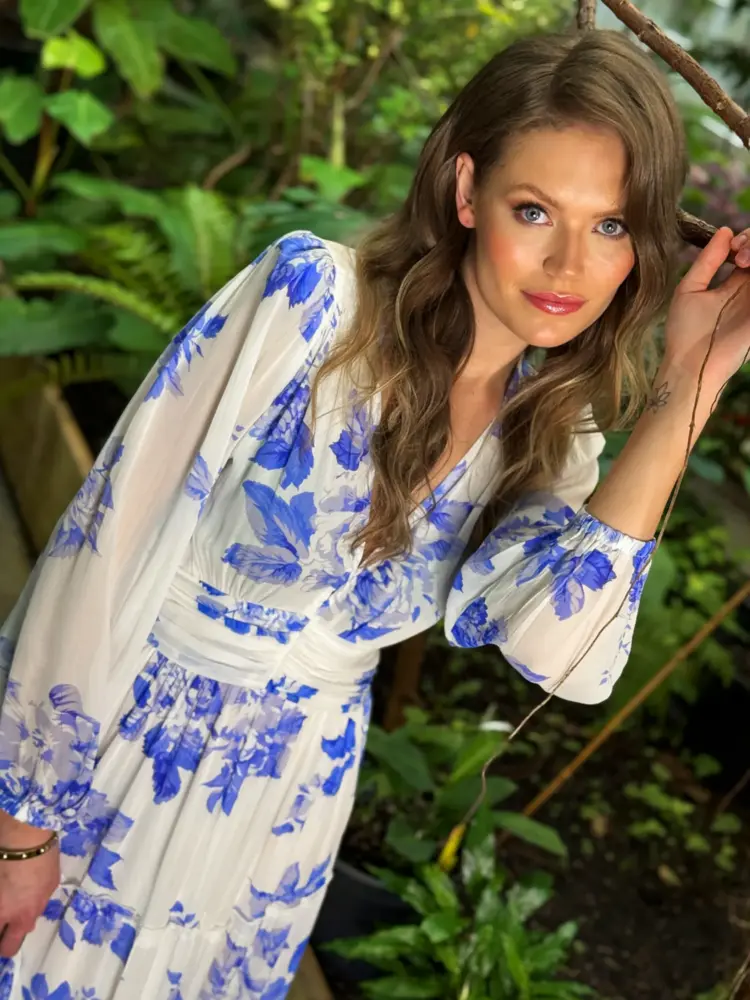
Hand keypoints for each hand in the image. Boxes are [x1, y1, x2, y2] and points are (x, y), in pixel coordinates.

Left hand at [0, 812, 59, 957]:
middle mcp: (24, 916)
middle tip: (1, 923)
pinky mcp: (54, 884)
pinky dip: (32, 897)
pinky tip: (27, 880)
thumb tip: (1, 905)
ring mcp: (41, 900)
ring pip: (28, 922)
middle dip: (3, 943)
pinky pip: (40, 900)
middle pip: (11, 946)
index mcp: (3, 914)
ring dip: (19, 918)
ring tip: (13, 897)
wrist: (29, 833)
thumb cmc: (2, 856)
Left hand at [663, 226, 749, 397]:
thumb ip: (707, 260)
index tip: (732, 247)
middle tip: (740, 256)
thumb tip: (726, 231)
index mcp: (734, 283)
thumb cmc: (685, 332)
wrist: (689, 366)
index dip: (746, 240)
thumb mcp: (690, 289)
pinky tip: (748, 270)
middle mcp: (749, 290)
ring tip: (744, 261)